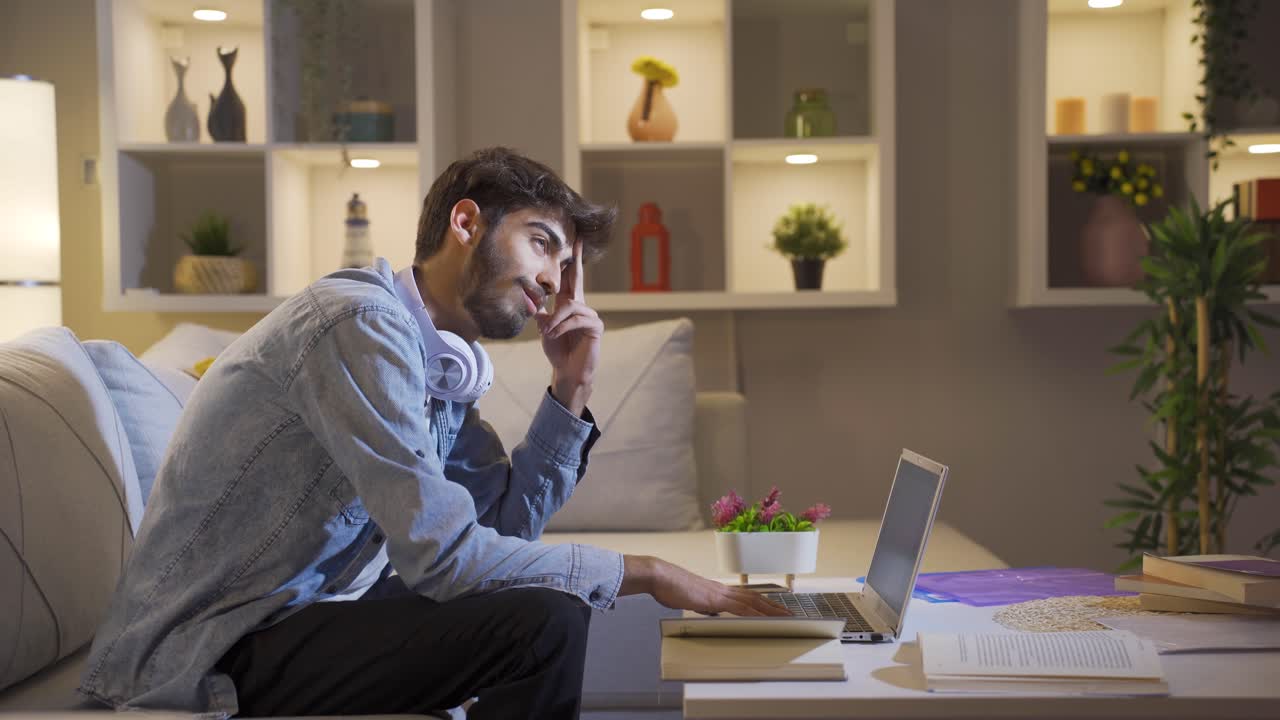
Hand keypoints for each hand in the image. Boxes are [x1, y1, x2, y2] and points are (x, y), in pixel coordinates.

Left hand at [540, 238, 600, 414]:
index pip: (571, 278)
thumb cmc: (558, 349)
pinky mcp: (595, 326)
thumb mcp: (545, 328)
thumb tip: (527, 295)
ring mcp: (590, 315)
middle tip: (578, 241)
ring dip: (556, 319)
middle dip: (577, 261)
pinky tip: (555, 335)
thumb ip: (540, 312)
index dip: (573, 260)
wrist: (567, 371)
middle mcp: (581, 306)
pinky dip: (563, 327)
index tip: (576, 240)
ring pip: (570, 306)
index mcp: (569, 303)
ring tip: (547, 332)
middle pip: (578, 280)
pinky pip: (576, 318)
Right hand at [621, 555, 791, 616]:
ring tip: (785, 616)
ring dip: (770, 610)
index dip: (762, 602)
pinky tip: (763, 619)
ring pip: (752, 602)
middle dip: (773, 606)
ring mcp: (719, 593)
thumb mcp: (689, 599)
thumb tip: (708, 609)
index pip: (746, 596)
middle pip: (755, 598)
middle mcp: (722, 590)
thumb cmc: (669, 587)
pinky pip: (740, 609)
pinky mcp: (714, 599)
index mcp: (717, 590)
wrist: (660, 576)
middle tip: (789, 612)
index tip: (774, 607)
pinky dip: (754, 614)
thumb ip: (702, 604)